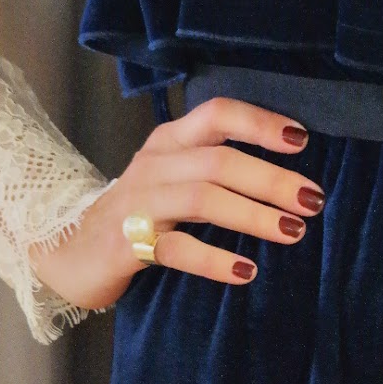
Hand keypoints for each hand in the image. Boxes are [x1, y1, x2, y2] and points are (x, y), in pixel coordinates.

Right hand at [27, 97, 325, 309]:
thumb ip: (216, 162)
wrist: (69, 247)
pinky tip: (245, 270)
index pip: (217, 113)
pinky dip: (214, 258)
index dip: (259, 122)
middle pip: (219, 160)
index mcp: (171, 138)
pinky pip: (175, 248)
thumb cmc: (141, 208)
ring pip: (202, 198)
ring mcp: (139, 201)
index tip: (301, 138)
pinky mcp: (126, 243)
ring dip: (253, 214)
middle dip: (270, 178)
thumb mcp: (174, 172)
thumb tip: (287, 167)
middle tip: (313, 198)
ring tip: (293, 231)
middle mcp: (156, 162)